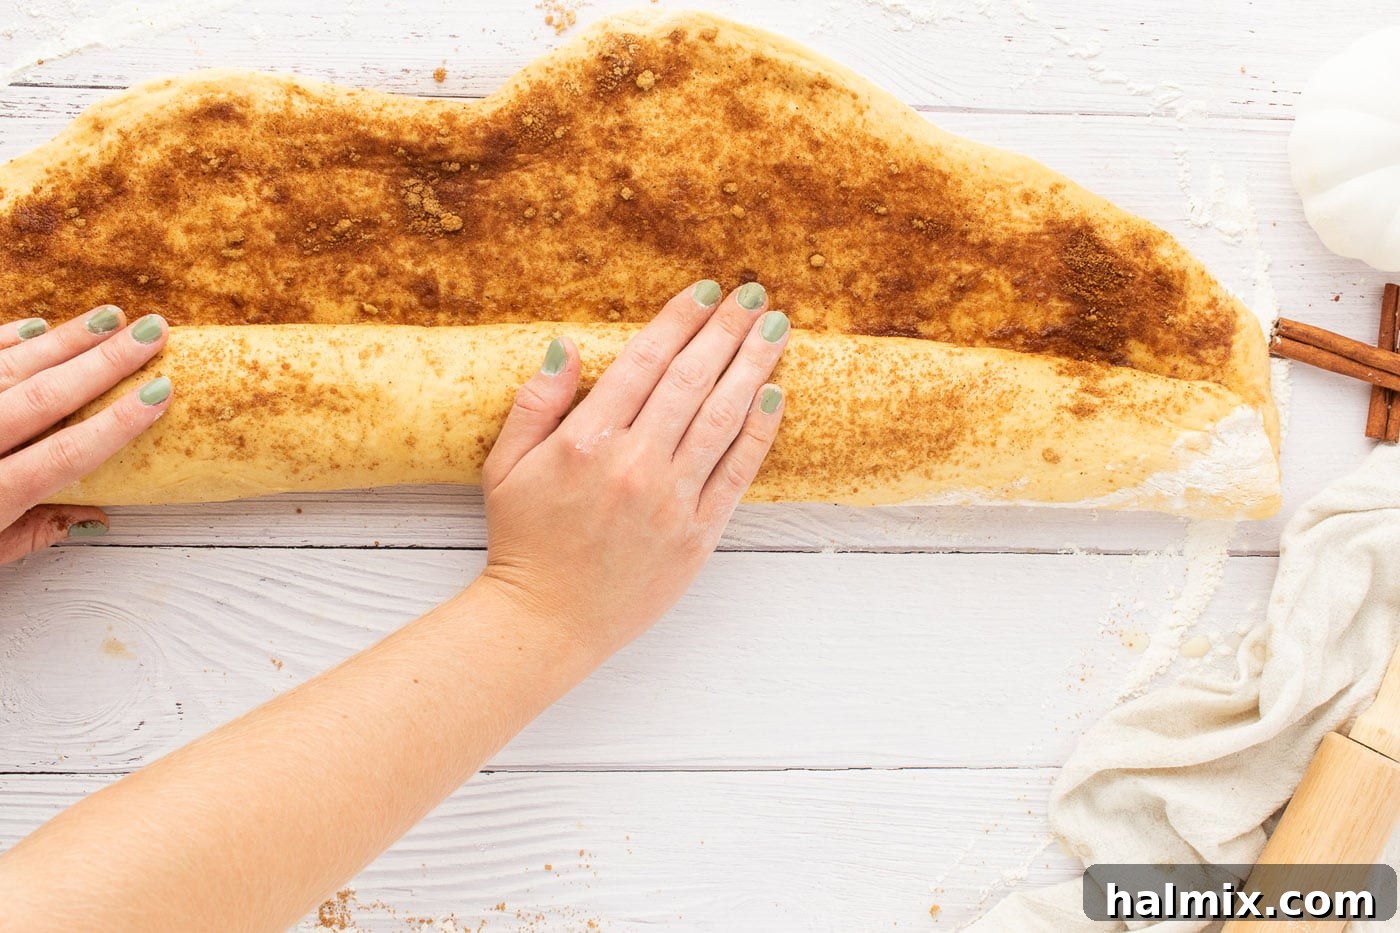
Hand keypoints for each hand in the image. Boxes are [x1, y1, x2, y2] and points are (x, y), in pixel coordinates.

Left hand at [0, 306, 171, 563]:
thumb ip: (25, 537)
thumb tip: (91, 517)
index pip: (65, 456)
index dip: (117, 423)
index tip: (161, 392)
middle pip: (41, 398)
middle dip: (103, 363)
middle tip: (151, 330)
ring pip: (3, 369)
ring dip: (61, 340)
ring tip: (107, 318)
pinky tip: (32, 327)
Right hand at [479, 280, 788, 654]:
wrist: (547, 621)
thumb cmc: (525, 541)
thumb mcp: (505, 466)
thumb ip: (535, 402)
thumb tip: (566, 344)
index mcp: (584, 441)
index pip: (644, 362)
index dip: (679, 320)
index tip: (705, 291)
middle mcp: (633, 464)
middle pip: (691, 380)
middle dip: (727, 330)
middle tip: (755, 294)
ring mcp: (670, 500)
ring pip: (722, 417)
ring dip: (754, 366)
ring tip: (776, 327)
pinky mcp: (697, 535)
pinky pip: (736, 473)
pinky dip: (759, 431)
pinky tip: (775, 395)